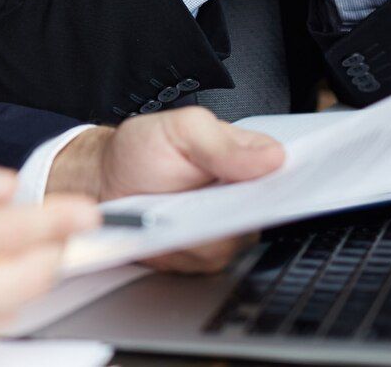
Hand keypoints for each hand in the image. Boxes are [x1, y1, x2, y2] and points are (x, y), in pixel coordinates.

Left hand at [46, 108, 284, 272]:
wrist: (105, 182)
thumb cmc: (142, 151)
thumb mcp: (179, 129)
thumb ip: (222, 142)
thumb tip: (273, 158)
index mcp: (245, 159)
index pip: (285, 173)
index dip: (285, 181)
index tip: (268, 182)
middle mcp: (241, 197)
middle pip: (264, 213)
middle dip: (240, 207)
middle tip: (210, 196)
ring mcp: (225, 229)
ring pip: (235, 240)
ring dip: (205, 227)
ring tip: (175, 209)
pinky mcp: (203, 257)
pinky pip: (207, 260)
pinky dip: (185, 246)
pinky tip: (168, 230)